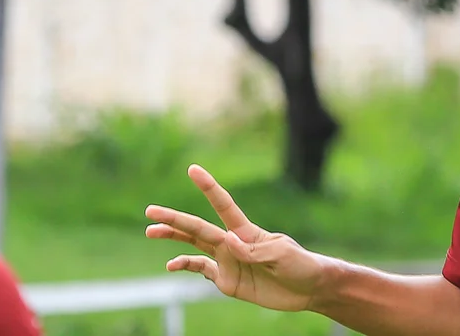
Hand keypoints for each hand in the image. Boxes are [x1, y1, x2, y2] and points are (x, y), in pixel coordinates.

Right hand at [144, 164, 328, 311]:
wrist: (309, 289)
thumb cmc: (300, 265)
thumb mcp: (281, 254)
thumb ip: (253, 250)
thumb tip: (227, 242)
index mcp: (247, 231)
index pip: (224, 205)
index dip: (208, 188)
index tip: (192, 169)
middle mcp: (232, 242)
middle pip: (198, 227)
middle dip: (174, 218)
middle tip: (151, 211)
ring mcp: (227, 261)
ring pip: (193, 244)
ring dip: (173, 237)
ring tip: (151, 231)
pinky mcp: (227, 280)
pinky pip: (200, 269)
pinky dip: (184, 265)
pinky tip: (170, 265)